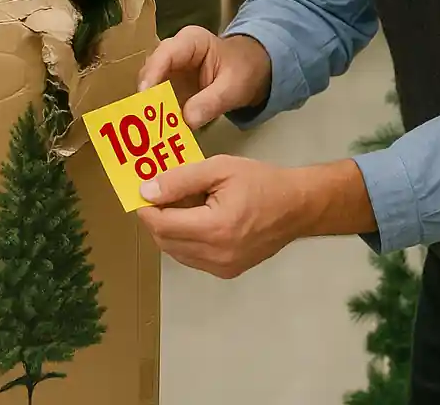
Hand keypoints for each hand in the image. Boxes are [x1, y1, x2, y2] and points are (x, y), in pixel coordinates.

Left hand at [136, 155, 306, 277]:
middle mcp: (216, 255)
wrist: (297, 206)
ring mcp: (222, 268)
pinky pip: (192, 258)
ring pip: (176, 252)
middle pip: (165, 241)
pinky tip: (195, 219)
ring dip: (168, 230)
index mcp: (215, 229)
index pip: (162, 225)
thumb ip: (180, 179)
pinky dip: (184, 240)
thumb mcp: (219, 168)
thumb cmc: (260, 181)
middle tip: (160, 193)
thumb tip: (146, 191)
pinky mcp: (228, 272)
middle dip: (155, 218)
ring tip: (180, 204)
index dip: (146, 208)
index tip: (143, 189)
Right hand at [137, 27, 272, 128]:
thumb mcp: (233, 87)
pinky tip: (158, 131)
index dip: (152, 73)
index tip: (145, 96)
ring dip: (149, 107)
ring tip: (148, 128)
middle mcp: (174, 52)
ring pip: (150, 86)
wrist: (251, 70)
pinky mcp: (169, 85)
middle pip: (151, 70)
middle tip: (144, 119)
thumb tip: (187, 120)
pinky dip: (157, 114)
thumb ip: (211, 102)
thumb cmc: (243, 70)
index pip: (165, 54)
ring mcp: (169, 68)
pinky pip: (158, 99)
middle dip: (147, 94)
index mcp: (191, 41)